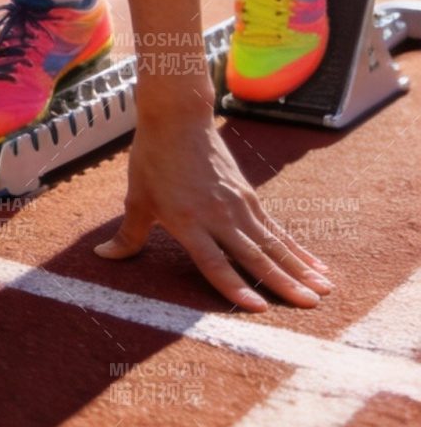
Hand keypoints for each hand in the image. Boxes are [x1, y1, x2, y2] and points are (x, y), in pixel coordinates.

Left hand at [97, 109, 332, 310]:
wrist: (177, 118)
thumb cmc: (152, 159)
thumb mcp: (136, 198)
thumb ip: (128, 234)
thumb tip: (103, 256)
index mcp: (187, 220)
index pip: (213, 261)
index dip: (234, 285)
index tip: (257, 307)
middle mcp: (217, 216)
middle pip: (253, 256)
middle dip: (282, 284)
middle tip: (309, 307)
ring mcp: (237, 205)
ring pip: (272, 244)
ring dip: (298, 269)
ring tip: (322, 292)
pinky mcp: (249, 197)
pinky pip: (275, 229)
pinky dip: (296, 248)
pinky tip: (316, 265)